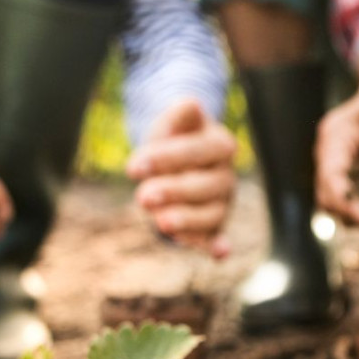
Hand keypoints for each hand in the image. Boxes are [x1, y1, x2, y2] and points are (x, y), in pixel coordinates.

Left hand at [126, 98, 236, 257]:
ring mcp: (221, 203)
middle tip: (143, 197)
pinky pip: (216, 237)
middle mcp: (225, 176)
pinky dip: (219, 245)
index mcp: (220, 145)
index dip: (167, 158)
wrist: (177, 159)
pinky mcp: (213, 226)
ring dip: (189, 220)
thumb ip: (179, 114)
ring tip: (162, 223)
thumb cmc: (173, 139)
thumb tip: (190, 105)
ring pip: (211, 215)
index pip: (197, 151)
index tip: (133, 167)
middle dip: (174, 192)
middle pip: (206, 186)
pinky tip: (218, 253)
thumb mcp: (172, 122)